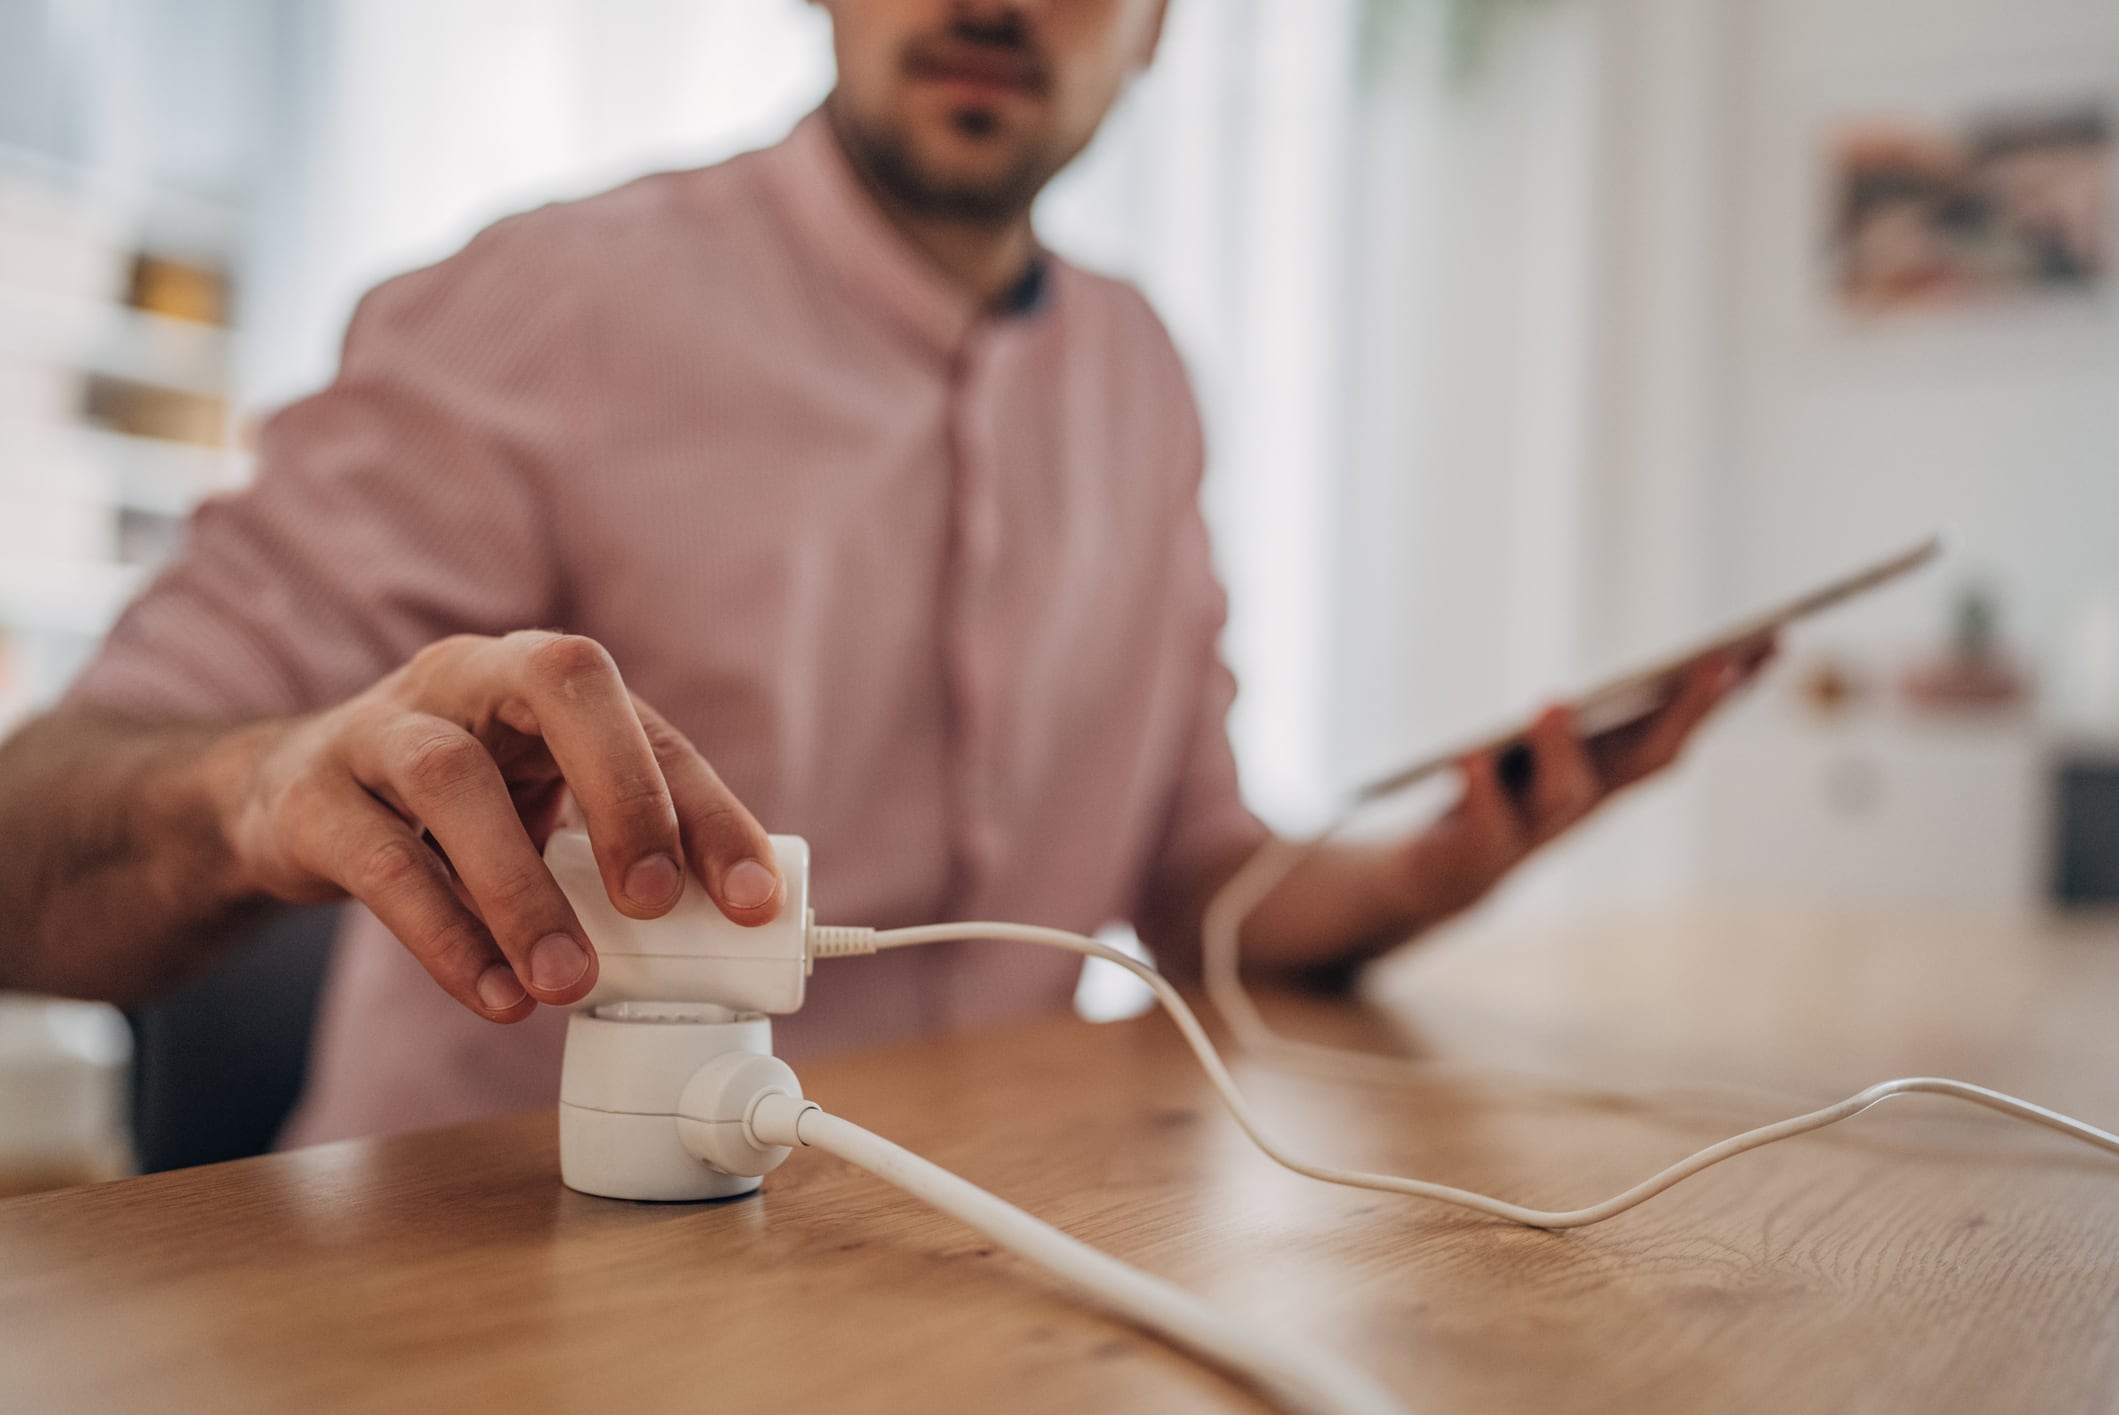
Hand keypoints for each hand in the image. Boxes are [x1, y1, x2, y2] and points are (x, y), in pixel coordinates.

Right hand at [217, 631, 779, 1021]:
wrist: (287, 799)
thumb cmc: (452, 802)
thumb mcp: (540, 804)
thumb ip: (616, 851)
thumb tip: (719, 933)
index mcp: (545, 676)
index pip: (650, 727)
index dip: (709, 810)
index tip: (753, 901)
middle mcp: (468, 675)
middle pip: (560, 683)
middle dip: (623, 791)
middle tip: (658, 902)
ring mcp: (379, 727)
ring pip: (452, 780)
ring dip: (522, 890)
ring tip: (569, 980)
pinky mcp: (310, 798)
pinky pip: (381, 862)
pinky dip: (445, 936)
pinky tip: (494, 993)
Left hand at [1379, 644, 1770, 929]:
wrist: (1444, 877)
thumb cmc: (1502, 793)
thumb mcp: (1549, 747)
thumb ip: (1589, 713)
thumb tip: (1640, 656)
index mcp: (1608, 769)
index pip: (1679, 727)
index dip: (1725, 693)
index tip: (1770, 642)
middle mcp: (1585, 802)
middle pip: (1645, 760)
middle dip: (1684, 713)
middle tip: (1714, 662)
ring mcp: (1534, 830)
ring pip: (1562, 795)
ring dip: (1562, 749)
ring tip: (1553, 703)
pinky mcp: (1477, 851)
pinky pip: (1481, 822)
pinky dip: (1477, 786)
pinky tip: (1470, 754)